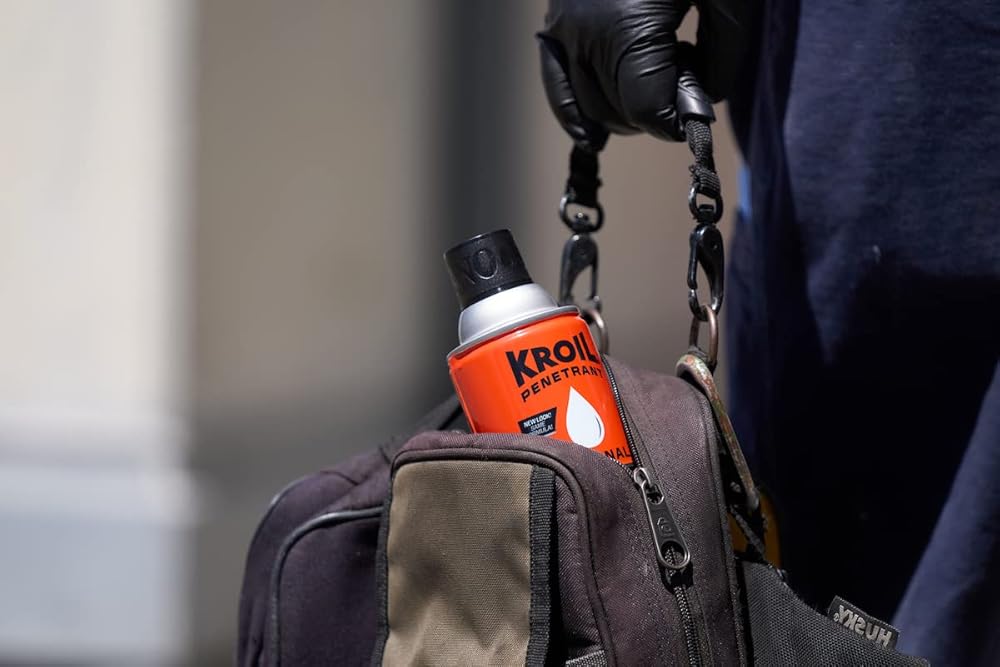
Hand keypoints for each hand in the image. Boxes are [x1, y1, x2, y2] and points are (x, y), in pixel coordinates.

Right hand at [538, 0, 749, 148]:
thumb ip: (724, 57)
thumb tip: (703, 102)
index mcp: (626, 27)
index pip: (648, 112)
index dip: (679, 122)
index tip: (699, 113)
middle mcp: (584, 34)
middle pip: (618, 113)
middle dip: (655, 114)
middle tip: (686, 79)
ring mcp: (562, 28)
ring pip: (589, 106)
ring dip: (626, 108)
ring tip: (658, 71)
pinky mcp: (555, 22)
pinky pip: (557, 84)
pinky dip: (574, 111)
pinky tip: (593, 134)